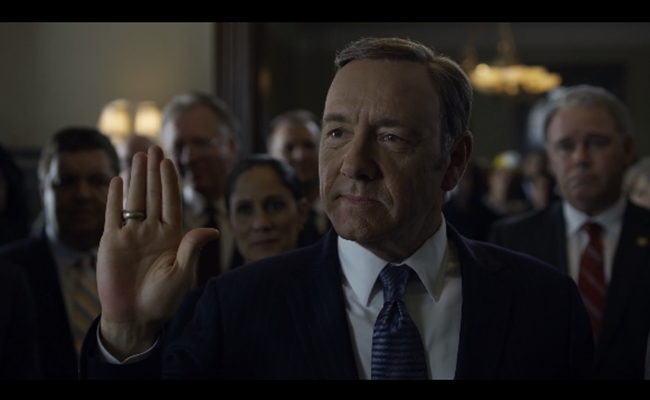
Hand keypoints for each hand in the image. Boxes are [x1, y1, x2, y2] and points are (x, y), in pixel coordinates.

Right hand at [97, 146, 218, 360]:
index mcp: (172, 236)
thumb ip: (192, 248)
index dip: (170, 182)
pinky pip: (113, 215)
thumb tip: (213, 230)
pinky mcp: (112, 242)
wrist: (135, 317)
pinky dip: (115, 198)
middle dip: (154, 172)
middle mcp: (152, 231)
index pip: (171, 202)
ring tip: (138, 156)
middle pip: (153, 195)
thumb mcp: (182, 273)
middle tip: (155, 148)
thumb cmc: (163, 298)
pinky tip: (118, 180)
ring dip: (136, 178)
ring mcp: (131, 235)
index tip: (170, 161)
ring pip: (134, 200)